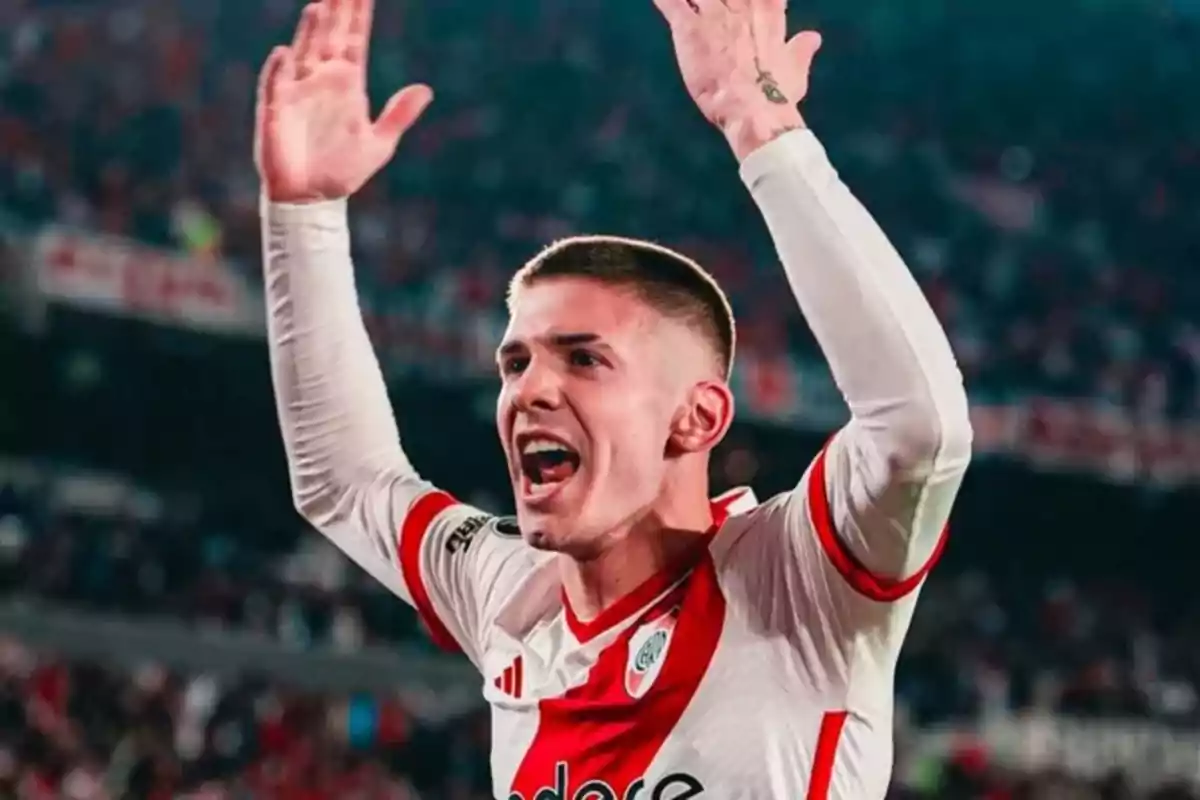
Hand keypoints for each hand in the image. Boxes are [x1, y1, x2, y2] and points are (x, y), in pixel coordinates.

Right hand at [254, 0, 433, 202]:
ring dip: (311, 30)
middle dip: (336, 8)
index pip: (355, 39)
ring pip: (304, 51)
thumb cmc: (343, 170)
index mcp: (347, 84)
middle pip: (330, 35)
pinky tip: (285, 53)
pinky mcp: (276, 110)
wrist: (314, 199)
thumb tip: (426, 89)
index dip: (359, 14)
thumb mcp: (380, 144)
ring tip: (320, 5)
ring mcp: (298, 91)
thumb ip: (399, 115)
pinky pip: (275, 85)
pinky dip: (279, 70)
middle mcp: (321, 79)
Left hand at [653, 0, 821, 160]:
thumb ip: (800, 50)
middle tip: (716, 5)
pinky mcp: (689, 30)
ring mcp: (713, 16)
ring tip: (692, 2)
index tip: (748, 2)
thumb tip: (813, 38)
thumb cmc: (777, 95)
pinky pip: (671, 4)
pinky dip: (662, 0)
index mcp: (767, 13)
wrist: (755, 111)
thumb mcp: (795, 70)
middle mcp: (739, 7)